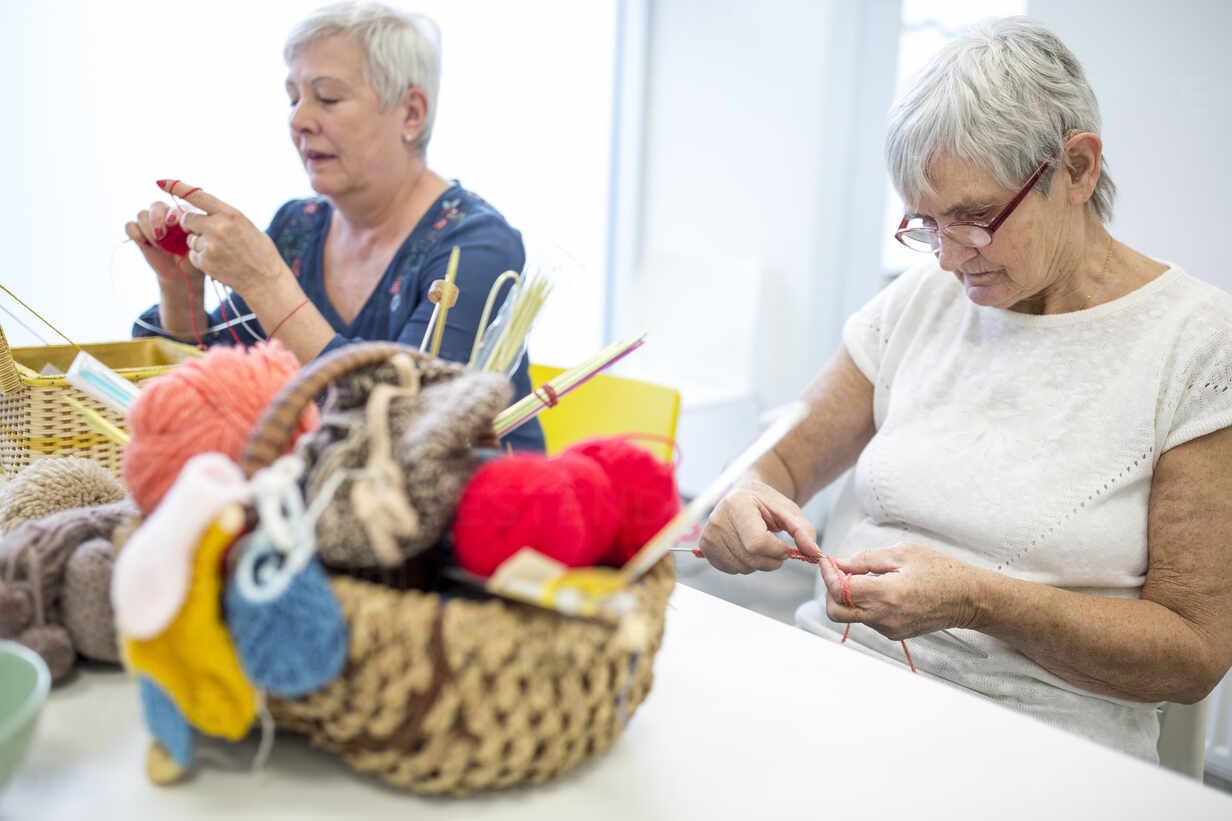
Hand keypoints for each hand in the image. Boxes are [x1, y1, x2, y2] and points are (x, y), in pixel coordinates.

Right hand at [124, 200, 202, 286]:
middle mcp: (166, 215)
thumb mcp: (195, 248)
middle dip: (156, 220)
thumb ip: (191, 235)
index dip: (172, 213)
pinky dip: (134, 233)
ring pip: (142, 214)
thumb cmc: (192, 258)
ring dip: (147, 229)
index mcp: (184, 215)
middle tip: (161, 236)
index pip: (175, 207)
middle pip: (156, 206)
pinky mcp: (139, 233)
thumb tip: (185, 226)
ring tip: (157, 244)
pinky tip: (143, 243)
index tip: (172, 224)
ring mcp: (151, 223)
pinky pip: (130, 226)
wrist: (179, 273)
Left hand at [157, 179, 287, 298]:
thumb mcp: (246, 226)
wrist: (265, 280)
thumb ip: (223, 217)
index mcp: (230, 214)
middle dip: (192, 225)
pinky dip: (202, 259)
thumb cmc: (259, 251)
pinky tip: (220, 263)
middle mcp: (218, 227)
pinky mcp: (205, 262)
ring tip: (222, 253)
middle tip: (206, 232)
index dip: (177, 187)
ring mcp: (210, 246)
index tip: (161, 182)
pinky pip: (193, 256)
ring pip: (190, 240)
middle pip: (187, 219)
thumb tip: (202, 211)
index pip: (197, 195)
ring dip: (200, 244)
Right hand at [697, 479, 819, 573]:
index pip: (757, 542)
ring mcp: (709, 535)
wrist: (744, 496)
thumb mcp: (788, 510)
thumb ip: (803, 530)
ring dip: (759, 563)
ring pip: (742, 567)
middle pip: (751, 558)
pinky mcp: (706, 547)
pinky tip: (746, 549)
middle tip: (776, 548)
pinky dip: (745, 565)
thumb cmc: (765, 503)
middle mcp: (717, 519)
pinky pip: (731, 570)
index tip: (784, 546)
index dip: (776, 550)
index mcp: (737, 504)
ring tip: (760, 545)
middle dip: (771, 560)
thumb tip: (814, 553)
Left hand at [818, 542, 981, 639]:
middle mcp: (885, 617)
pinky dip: (864, 604)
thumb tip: (838, 563)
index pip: (840, 590)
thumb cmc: (941, 570)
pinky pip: (867, 619)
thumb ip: (865, 559)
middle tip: (840, 573)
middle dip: (830, 591)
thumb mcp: (903, 553)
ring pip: (850, 615)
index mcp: (888, 594)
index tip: (827, 561)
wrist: (968, 598)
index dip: (828, 573)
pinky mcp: (893, 634)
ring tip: (870, 578)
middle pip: (835, 612)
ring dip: (849, 596)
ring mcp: (889, 629)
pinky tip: (881, 589)